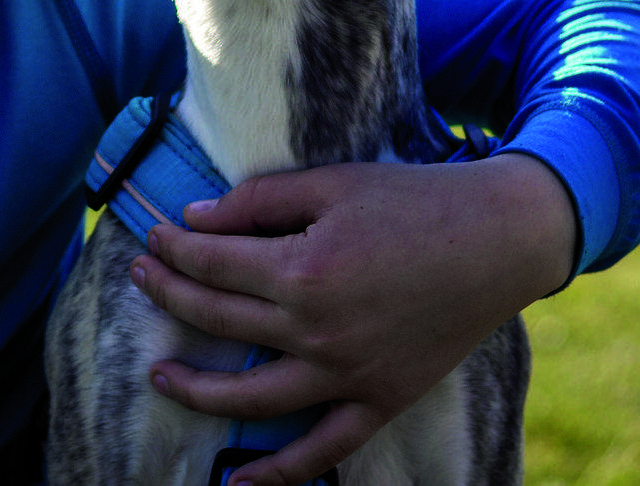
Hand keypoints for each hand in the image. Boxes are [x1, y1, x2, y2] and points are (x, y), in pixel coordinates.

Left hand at [128, 152, 574, 485]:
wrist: (498, 242)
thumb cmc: (414, 202)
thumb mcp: (332, 183)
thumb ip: (259, 200)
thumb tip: (196, 218)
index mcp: (303, 269)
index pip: (213, 264)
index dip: (175, 247)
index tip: (155, 234)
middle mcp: (316, 331)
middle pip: (219, 320)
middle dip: (170, 295)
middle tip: (142, 277)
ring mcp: (346, 375)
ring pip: (249, 397)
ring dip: (195, 389)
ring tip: (158, 375)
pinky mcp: (378, 401)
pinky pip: (321, 449)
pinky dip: (279, 474)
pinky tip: (240, 483)